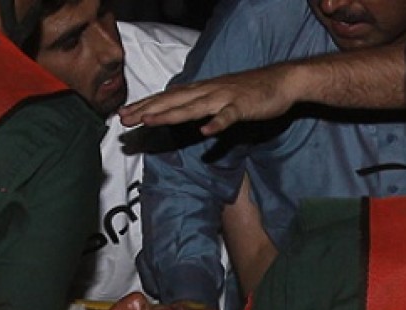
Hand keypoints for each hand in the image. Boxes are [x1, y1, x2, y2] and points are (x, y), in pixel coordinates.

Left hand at [119, 63, 297, 135]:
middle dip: (147, 110)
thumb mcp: (219, 98)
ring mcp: (224, 98)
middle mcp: (208, 91)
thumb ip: (200, 107)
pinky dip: (217, 123)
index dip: (145, 105)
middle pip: (172, 101)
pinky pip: (228, 116)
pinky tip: (206, 132)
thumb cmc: (250, 92)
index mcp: (201, 90)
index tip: (123, 115)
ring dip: (171, 114)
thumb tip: (182, 116)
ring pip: (193, 107)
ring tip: (149, 121)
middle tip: (124, 119)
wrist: (281, 81)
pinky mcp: (243, 106)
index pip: (167, 98)